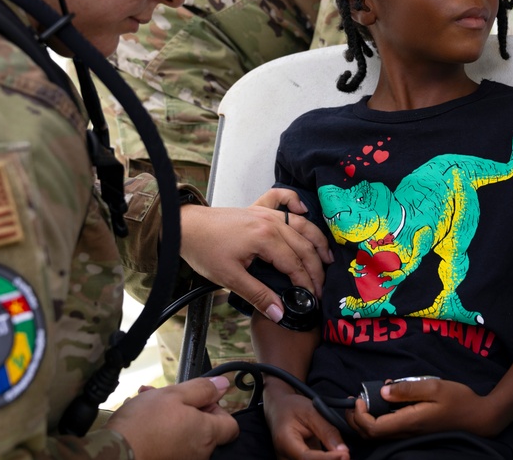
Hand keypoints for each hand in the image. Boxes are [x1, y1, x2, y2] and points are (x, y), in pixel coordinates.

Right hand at [104, 376, 237, 459]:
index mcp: (206, 434)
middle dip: (187, 407)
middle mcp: (199, 453)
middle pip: (204, 427)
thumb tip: (223, 385)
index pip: (230, 425)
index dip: (217, 408)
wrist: (114, 454)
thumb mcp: (174, 395)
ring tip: (147, 400)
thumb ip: (202, 389)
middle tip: (166, 394)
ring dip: (170, 415)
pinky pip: (170, 444)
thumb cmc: (144, 424)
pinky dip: (160, 431)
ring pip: (183, 432)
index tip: (200, 398)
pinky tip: (141, 417)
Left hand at [181, 188, 332, 321]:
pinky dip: (294, 201)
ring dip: (316, 239)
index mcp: (265, 238)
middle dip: (316, 268)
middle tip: (321, 286)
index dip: (307, 283)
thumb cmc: (204, 250)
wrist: (184, 228)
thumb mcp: (230, 278)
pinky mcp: (257, 208)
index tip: (312, 298)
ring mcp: (265, 212)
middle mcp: (270, 222)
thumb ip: (258, 295)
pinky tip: (302, 209)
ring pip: (300, 224)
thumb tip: (281, 313)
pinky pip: (281, 198)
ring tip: (327, 256)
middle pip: (303, 245)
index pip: (295, 264)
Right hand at [263, 385, 348, 459]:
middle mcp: (284, 456)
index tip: (345, 455)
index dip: (327, 459)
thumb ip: (327, 431)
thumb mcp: (311, 412)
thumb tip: (343, 451)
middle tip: (346, 456)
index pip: (307, 457)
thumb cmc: (293, 407)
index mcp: (285, 441)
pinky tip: (336, 457)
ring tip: (342, 456)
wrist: (280, 408)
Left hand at [347, 378, 499, 438]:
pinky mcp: (415, 432)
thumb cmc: (459, 400)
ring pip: (379, 434)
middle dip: (357, 419)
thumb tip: (382, 391)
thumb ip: (407, 389)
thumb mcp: (434, 387)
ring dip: (367, 419)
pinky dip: (380, 418)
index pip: (373, 428)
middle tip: (355, 399)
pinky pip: (390, 430)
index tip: (360, 397)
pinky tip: (386, 400)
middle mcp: (407, 432)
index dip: (360, 415)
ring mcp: (411, 434)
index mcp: (409, 422)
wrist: (480, 418)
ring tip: (367, 398)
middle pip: (371, 435)